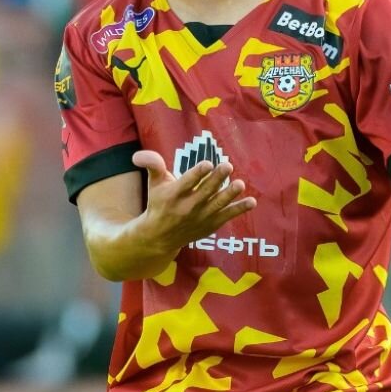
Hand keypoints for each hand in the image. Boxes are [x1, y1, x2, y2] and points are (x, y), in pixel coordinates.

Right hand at [132, 150, 255, 249]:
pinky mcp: (211, 224)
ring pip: (217, 204)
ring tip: (240, 183)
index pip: (186, 182)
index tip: (207, 164)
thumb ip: (152, 165)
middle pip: (204, 192)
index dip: (197, 173)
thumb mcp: (153, 183)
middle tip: (227, 166)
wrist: (160, 237)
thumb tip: (138, 155)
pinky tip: (252, 202)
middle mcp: (187, 207)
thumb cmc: (159, 203)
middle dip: (216, 179)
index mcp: (172, 195)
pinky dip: (239, 209)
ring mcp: (201, 217)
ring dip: (229, 194)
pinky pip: (227, 216)